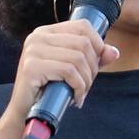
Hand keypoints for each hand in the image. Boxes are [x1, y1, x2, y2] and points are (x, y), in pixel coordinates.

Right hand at [1, 20, 119, 127]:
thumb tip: (114, 52)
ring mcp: (33, 51)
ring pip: (78, 58)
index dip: (98, 44)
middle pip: (83, 43)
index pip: (82, 26)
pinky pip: (69, 72)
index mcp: (45, 32)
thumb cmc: (47, 91)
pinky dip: (79, 87)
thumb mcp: (71, 70)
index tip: (96, 65)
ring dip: (86, 81)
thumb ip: (91, 59)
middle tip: (86, 86)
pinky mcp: (32, 67)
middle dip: (92, 68)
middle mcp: (37, 37)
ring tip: (80, 93)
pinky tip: (75, 98)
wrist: (23, 113)